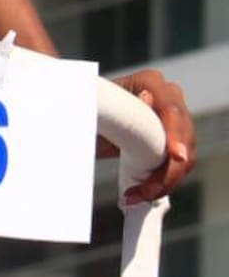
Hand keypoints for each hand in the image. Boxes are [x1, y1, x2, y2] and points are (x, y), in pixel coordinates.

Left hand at [98, 67, 194, 203]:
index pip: (172, 110)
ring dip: (164, 182)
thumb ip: (118, 104)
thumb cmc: (92, 108)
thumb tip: (146, 99)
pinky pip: (179, 166)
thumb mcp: (98, 107)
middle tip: (148, 192)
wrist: (92, 116)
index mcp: (150, 82)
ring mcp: (175, 118)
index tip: (175, 156)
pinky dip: (163, 183)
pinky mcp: (175, 139)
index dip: (175, 133)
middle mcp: (168, 96)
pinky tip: (142, 193)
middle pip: (184, 137)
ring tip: (136, 195)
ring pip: (185, 157)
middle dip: (169, 169)